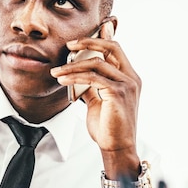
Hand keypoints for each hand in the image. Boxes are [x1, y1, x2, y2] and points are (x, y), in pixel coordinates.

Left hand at [51, 18, 141, 178]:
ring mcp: (127, 85)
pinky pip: (92, 79)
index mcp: (129, 78)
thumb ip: (92, 87)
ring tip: (56, 71)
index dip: (100, 39)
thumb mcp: (99, 102)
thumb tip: (78, 77)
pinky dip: (75, 77)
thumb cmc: (108, 127)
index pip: (116, 50)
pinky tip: (62, 80)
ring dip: (73, 66)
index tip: (79, 39)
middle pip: (112, 47)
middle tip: (69, 44)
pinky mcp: (118, 94)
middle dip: (89, 42)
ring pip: (97, 64)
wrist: (117, 148)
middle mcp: (131, 78)